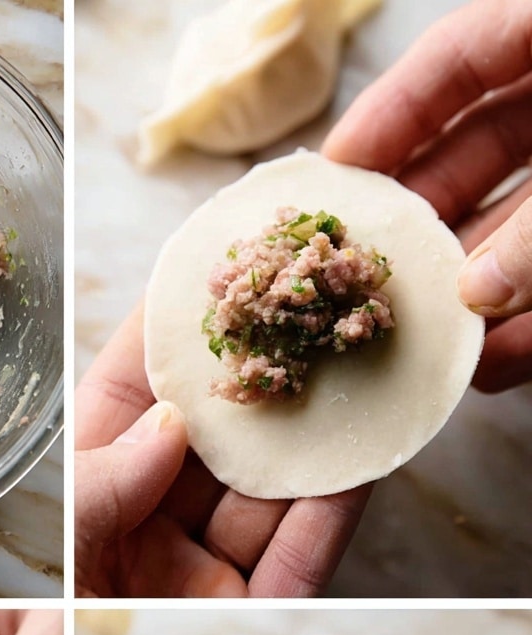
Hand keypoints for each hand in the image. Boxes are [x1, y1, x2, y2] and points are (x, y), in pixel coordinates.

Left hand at [74, 305, 370, 597]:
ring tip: (349, 376)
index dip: (160, 340)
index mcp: (91, 495)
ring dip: (311, 437)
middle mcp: (147, 526)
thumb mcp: (59, 546)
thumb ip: (100, 485)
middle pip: (211, 437)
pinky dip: (329, 517)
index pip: (126, 400)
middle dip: (256, 376)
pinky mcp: (243, 613)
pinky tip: (358, 466)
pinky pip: (295, 563)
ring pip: (267, 492)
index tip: (199, 279)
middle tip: (297, 313)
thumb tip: (168, 422)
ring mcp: (198, 572)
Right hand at [323, 0, 531, 391]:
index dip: (393, 115)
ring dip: (476, 288)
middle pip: (479, 153)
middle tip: (367, 278)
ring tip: (424, 342)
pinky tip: (499, 361)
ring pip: (522, 224)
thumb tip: (477, 296)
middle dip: (425, 225)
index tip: (337, 178)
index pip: (461, 57)